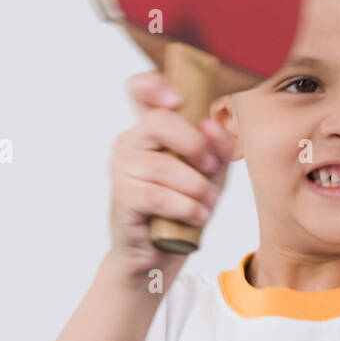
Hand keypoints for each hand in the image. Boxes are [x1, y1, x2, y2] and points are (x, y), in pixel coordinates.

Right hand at [108, 70, 233, 280]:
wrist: (160, 255)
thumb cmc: (183, 209)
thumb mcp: (212, 175)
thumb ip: (218, 147)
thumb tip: (213, 125)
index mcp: (151, 130)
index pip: (140, 90)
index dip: (154, 85)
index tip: (178, 99)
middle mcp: (130, 143)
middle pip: (159, 122)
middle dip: (194, 144)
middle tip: (212, 167)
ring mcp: (121, 168)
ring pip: (163, 165)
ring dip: (195, 187)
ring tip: (206, 204)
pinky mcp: (121, 196)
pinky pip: (157, 195)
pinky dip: (184, 207)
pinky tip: (196, 217)